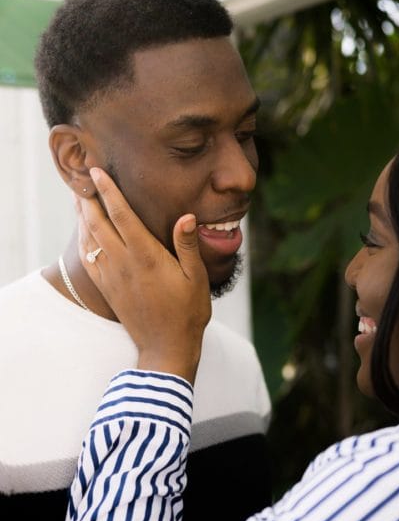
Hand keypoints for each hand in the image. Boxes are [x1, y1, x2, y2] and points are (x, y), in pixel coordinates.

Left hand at [77, 167, 210, 382]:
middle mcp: (124, 263)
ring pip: (89, 238)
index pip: (122, 215)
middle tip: (83, 178)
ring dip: (83, 216)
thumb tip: (187, 216)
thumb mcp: (196, 277)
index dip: (109, 192)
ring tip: (80, 198)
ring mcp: (112, 276)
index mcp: (146, 256)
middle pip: (98, 222)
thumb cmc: (188, 312)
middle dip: (89, 198)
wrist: (166, 347)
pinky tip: (84, 231)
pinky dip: (83, 239)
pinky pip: (88, 257)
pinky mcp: (107, 287)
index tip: (98, 173)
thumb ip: (187, 245)